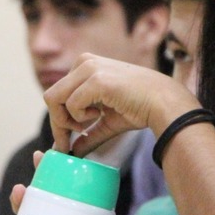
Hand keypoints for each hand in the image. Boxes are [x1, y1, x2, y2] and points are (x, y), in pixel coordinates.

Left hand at [44, 53, 198, 155]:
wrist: (164, 103)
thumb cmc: (140, 108)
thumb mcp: (107, 121)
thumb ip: (87, 133)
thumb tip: (70, 151)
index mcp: (85, 65)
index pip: (57, 93)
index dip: (57, 120)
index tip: (63, 143)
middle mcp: (84, 62)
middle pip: (51, 97)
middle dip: (57, 124)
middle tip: (68, 143)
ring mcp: (90, 68)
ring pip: (55, 99)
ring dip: (67, 121)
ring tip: (88, 125)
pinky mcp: (97, 79)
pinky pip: (71, 104)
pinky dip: (80, 117)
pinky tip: (99, 116)